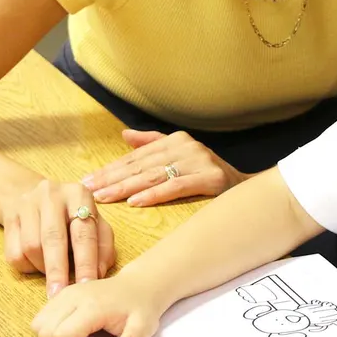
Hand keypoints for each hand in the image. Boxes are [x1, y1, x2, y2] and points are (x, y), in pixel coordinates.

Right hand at [1, 179, 115, 296]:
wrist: (31, 195)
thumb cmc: (72, 217)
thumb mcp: (94, 224)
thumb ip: (102, 246)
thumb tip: (98, 273)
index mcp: (79, 194)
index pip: (83, 233)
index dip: (86, 262)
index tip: (86, 286)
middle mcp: (52, 195)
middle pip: (53, 238)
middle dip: (58, 271)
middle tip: (60, 295)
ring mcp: (27, 204)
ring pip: (31, 247)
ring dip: (43, 268)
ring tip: (53, 273)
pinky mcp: (9, 217)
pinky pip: (14, 253)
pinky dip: (27, 266)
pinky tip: (36, 262)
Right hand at [32, 273, 166, 336]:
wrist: (138, 286)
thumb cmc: (140, 306)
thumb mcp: (144, 324)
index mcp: (91, 305)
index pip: (60, 335)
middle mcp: (72, 296)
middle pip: (44, 331)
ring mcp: (64, 293)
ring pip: (38, 324)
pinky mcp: (61, 295)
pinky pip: (42, 318)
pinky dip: (51, 331)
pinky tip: (72, 332)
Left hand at [81, 130, 246, 206]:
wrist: (248, 190)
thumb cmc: (210, 175)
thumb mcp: (182, 155)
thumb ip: (152, 143)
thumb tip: (124, 134)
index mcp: (176, 140)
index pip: (136, 157)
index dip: (110, 168)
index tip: (88, 179)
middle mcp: (186, 147)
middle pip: (141, 166)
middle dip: (111, 179)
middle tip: (87, 190)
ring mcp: (199, 161)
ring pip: (154, 176)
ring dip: (125, 188)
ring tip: (104, 197)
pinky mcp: (211, 178)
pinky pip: (176, 187)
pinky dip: (154, 194)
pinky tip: (135, 202)